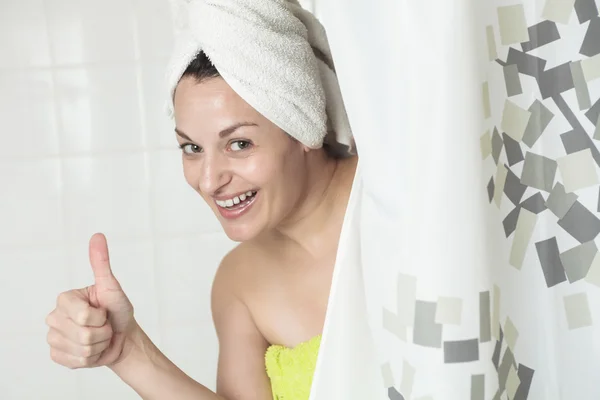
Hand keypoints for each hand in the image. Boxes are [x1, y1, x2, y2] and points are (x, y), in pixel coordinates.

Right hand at [46, 233, 134, 368]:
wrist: (122, 336)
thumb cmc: (118, 310)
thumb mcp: (112, 286)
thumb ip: (101, 263)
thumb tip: (97, 236)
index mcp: (64, 299)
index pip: (83, 316)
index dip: (100, 317)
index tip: (103, 310)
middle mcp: (54, 317)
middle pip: (83, 334)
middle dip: (102, 332)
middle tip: (103, 325)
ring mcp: (53, 337)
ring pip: (82, 350)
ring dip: (99, 345)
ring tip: (100, 337)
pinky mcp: (57, 355)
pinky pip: (75, 361)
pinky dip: (91, 358)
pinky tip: (93, 349)